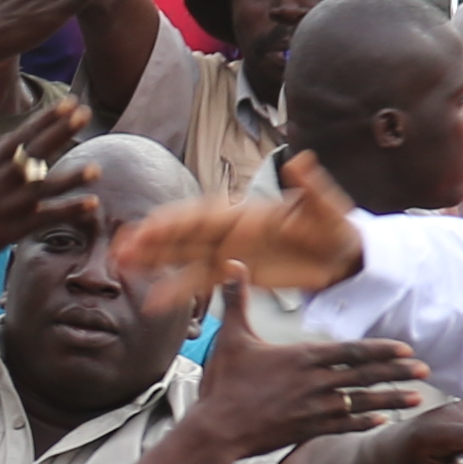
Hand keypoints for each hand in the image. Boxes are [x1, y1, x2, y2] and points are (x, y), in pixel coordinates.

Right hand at [118, 153, 366, 298]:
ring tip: (122, 266)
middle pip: (182, 235)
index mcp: (246, 213)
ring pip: (182, 257)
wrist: (341, 254)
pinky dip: (175, 291)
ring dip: (152, 261)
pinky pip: (198, 282)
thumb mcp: (327, 207)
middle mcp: (230, 230)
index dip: (175, 222)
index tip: (149, 228)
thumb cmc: (333, 226)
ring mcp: (228, 251)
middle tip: (121, 248)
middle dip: (151, 241)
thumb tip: (302, 162)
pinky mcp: (233, 271)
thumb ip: (311, 188)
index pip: (204, 216)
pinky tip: (153, 302)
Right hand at [182, 324, 427, 456]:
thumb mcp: (231, 338)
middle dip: (397, 371)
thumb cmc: (223, 385)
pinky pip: (344, 425)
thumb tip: (232, 264)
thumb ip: (237, 300)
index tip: (405, 348)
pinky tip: (381, 421)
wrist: (216, 431)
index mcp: (301, 358)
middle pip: (364, 375)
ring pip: (361, 402)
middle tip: (424, 369)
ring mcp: (314, 409)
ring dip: (391, 399)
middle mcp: (315, 383)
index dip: (380, 349)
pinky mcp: (307, 430)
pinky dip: (364, 423)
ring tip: (416, 397)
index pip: (350, 351)